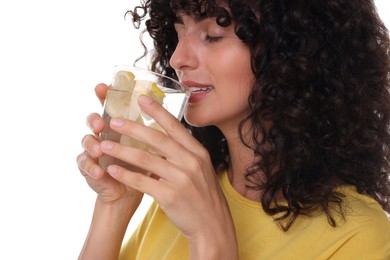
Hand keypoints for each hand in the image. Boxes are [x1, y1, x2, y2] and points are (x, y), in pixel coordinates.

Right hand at [77, 83, 142, 204]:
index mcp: (118, 125)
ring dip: (92, 144)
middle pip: (93, 119)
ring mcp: (93, 150)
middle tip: (101, 123)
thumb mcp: (150, 147)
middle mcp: (103, 134)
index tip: (104, 86)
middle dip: (95, 118)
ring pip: (86, 140)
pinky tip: (99, 172)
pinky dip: (91, 167)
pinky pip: (84, 164)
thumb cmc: (142, 166)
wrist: (131, 191)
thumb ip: (152, 130)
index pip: (109, 106)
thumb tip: (167, 110)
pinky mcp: (89, 167)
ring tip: (100, 150)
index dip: (105, 95)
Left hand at [100, 95, 237, 257]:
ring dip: (122, 151)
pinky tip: (113, 170)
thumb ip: (182, 154)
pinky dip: (126, 175)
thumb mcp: (200, 169)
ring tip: (104, 145)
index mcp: (197, 152)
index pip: (174, 126)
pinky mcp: (170, 196)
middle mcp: (190, 161)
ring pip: (145, 159)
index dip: (157, 111)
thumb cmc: (203, 195)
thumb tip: (160, 143)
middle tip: (113, 121)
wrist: (212, 224)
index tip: (141, 98)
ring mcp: (181, 178)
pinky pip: (142, 182)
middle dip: (132, 128)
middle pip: (157, 139)